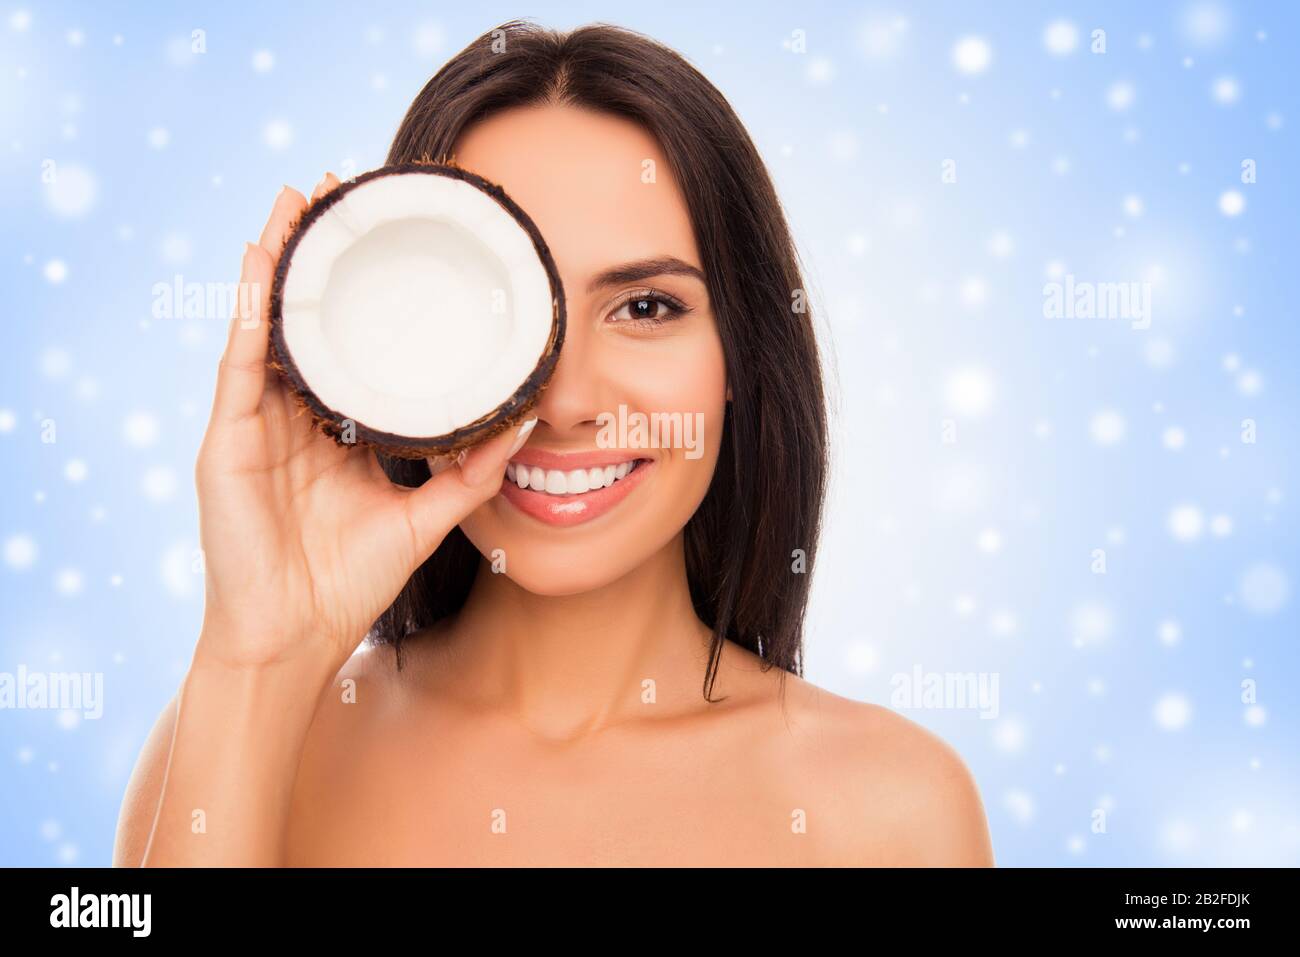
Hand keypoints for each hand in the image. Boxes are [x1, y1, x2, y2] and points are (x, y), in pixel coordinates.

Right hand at [192, 174, 533, 673]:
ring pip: (268, 325)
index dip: (369, 296)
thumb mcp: (423, 516)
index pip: (353, 347)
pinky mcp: (226, 438)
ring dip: (281, 259)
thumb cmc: (348, 584)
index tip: (395, 241)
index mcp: (336, 433)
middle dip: (323, 258)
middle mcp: (293, 418)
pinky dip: (252, 306)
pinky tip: (265, 255)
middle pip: (309, 321)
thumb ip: (471, 473)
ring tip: (299, 197)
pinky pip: (240, 359)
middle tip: (344, 191)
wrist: (292, 639)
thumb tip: (526, 423)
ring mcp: (255, 424)